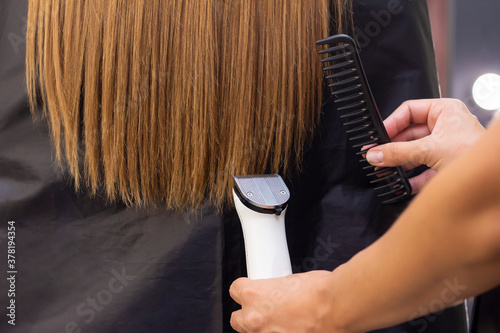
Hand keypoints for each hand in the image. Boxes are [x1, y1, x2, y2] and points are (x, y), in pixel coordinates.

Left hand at [229, 271, 343, 332]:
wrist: (337, 308)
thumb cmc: (319, 292)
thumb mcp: (291, 280)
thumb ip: (275, 289)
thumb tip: (278, 292)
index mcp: (254, 294)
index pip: (235, 290)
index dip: (245, 290)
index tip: (250, 291)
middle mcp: (254, 318)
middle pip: (237, 319)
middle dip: (248, 314)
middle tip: (264, 310)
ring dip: (262, 328)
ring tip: (281, 322)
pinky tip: (291, 329)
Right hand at [365, 98, 484, 192]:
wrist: (494, 180)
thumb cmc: (475, 154)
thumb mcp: (430, 150)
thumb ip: (398, 152)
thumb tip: (375, 153)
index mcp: (445, 111)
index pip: (409, 111)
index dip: (391, 123)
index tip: (378, 136)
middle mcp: (446, 126)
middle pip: (409, 133)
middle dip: (393, 146)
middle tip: (377, 155)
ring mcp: (446, 146)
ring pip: (415, 152)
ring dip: (400, 163)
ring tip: (384, 169)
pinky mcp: (447, 165)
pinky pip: (424, 169)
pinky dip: (412, 177)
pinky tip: (402, 183)